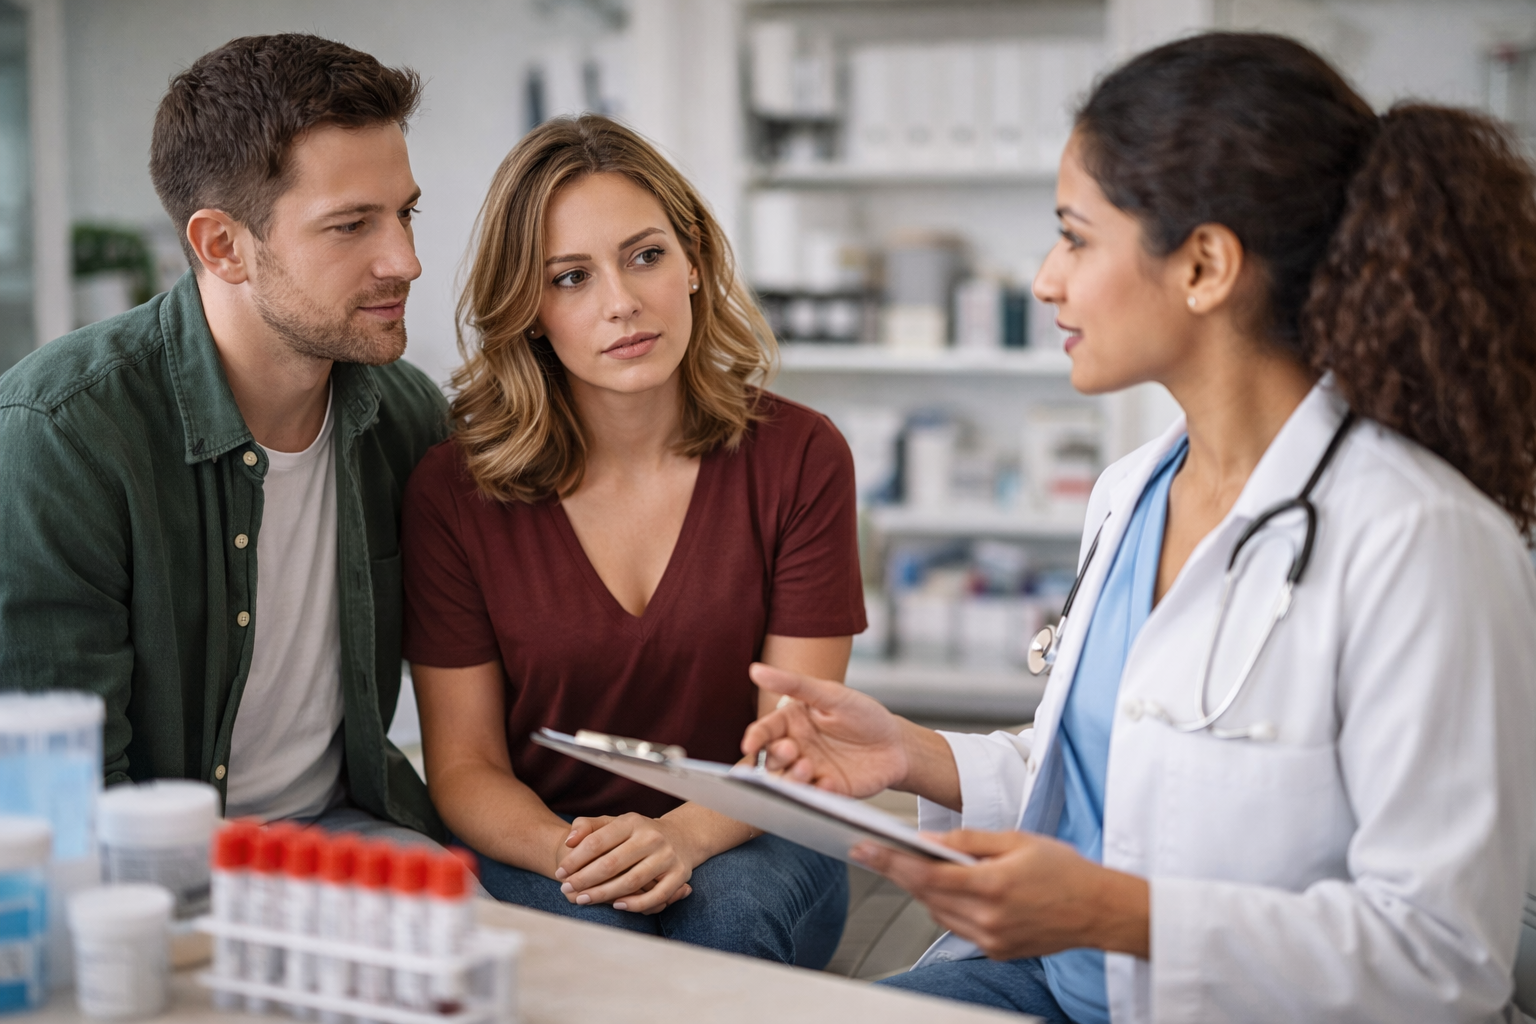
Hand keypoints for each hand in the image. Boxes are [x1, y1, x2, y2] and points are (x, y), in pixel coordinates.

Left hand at [553, 814, 695, 913]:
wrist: (682, 837)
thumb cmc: (637, 833)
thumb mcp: (614, 822)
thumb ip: (588, 827)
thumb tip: (569, 841)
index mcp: (632, 822)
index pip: (597, 841)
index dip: (575, 859)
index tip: (561, 872)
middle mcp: (651, 837)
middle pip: (612, 863)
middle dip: (585, 879)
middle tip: (566, 888)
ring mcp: (667, 857)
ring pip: (631, 881)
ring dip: (604, 894)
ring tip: (583, 899)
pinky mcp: (679, 875)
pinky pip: (656, 896)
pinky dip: (636, 904)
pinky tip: (617, 905)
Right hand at [740, 663, 907, 796]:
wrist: (897, 745)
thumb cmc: (863, 714)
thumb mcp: (830, 694)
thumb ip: (794, 684)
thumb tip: (756, 670)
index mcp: (792, 724)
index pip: (765, 731)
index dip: (755, 737)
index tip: (750, 744)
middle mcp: (796, 749)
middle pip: (771, 759)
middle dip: (775, 757)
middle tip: (792, 750)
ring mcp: (810, 773)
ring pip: (786, 781)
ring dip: (791, 777)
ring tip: (807, 767)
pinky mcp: (826, 793)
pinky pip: (813, 798)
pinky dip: (816, 793)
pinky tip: (829, 783)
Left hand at [850, 830, 1149, 959]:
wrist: (1099, 910)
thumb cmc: (1064, 870)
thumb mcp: (1017, 840)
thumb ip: (970, 840)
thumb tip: (929, 839)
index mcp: (994, 886)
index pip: (927, 876)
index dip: (891, 862)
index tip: (865, 850)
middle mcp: (989, 919)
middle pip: (925, 895)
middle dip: (899, 872)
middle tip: (875, 852)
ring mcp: (991, 940)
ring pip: (937, 913)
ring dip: (923, 890)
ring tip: (915, 866)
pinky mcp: (996, 951)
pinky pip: (957, 927)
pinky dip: (947, 907)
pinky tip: (952, 889)